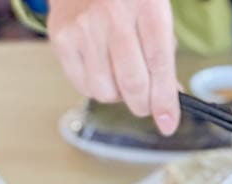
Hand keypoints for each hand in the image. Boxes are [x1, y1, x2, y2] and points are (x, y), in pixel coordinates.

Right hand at [47, 0, 180, 133]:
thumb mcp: (154, 13)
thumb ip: (163, 53)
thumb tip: (168, 100)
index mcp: (146, 4)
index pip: (159, 65)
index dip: (165, 101)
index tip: (168, 123)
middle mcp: (114, 14)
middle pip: (132, 84)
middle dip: (143, 105)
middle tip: (146, 103)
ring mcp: (84, 27)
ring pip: (106, 91)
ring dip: (118, 96)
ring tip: (120, 75)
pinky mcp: (63, 39)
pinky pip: (84, 86)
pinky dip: (97, 87)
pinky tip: (102, 69)